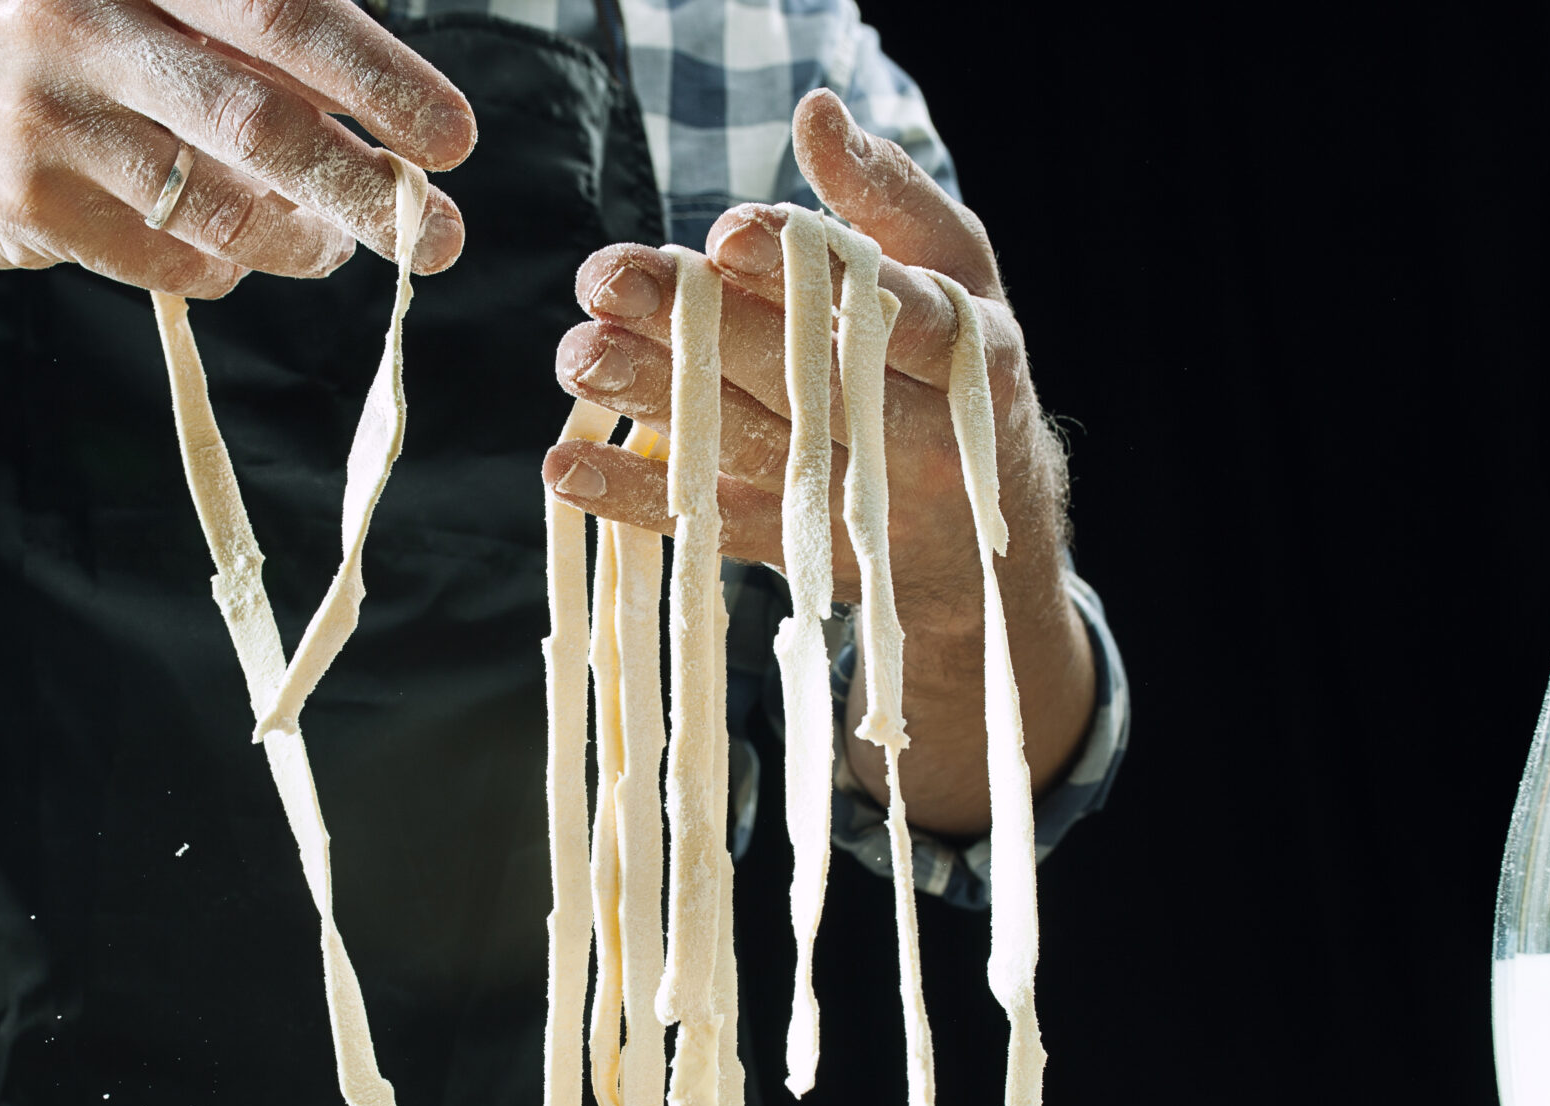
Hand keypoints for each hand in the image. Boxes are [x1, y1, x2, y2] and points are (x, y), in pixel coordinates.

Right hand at [0, 0, 478, 295]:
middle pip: (256, 117)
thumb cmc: (67, 52)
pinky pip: (168, 258)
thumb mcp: (145, 9)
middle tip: (441, 237)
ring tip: (334, 248)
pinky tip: (232, 254)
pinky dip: (222, 268)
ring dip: (300, 242)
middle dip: (364, 186)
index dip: (375, 73)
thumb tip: (382, 113)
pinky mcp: (28, 201)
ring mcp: (46, 112)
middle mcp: (81, 15)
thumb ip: (253, 44)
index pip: (279, 5)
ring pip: (219, 206)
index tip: (454, 136)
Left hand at [539, 90, 1093, 832]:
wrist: (982, 533)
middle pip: (795, 374)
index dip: (797, 267)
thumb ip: (883, 192)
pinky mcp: (797, 551)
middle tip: (608, 280)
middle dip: (696, 326)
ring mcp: (849, 499)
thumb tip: (814, 111)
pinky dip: (636, 499)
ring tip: (577, 357)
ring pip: (747, 445)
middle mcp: (912, 432)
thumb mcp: (953, 267)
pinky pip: (712, 525)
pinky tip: (566, 468)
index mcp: (958, 347)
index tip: (722, 236)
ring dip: (653, 400)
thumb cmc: (955, 367)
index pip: (875, 304)